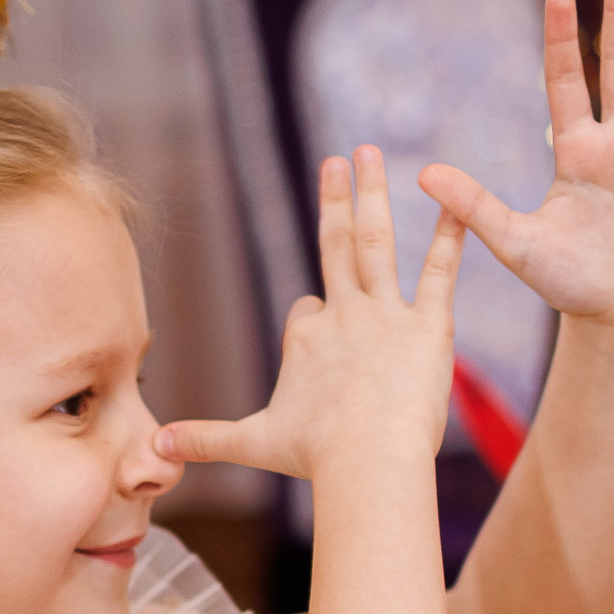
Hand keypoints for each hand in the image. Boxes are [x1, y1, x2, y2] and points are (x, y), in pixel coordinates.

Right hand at [156, 147, 461, 478]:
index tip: (324, 352)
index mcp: (304, 337)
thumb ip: (208, 439)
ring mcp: (385, 315)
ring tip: (369, 153)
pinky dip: (448, 238)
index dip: (313, 327)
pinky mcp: (427, 327)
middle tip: (335, 159)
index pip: (307, 313)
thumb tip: (156, 447)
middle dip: (334, 201)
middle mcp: (341, 314)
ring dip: (370, 195)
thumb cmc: (314, 456)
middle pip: (335, 246)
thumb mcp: (254, 442)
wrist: (366, 461)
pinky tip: (458, 206)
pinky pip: (438, 274)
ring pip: (374, 243)